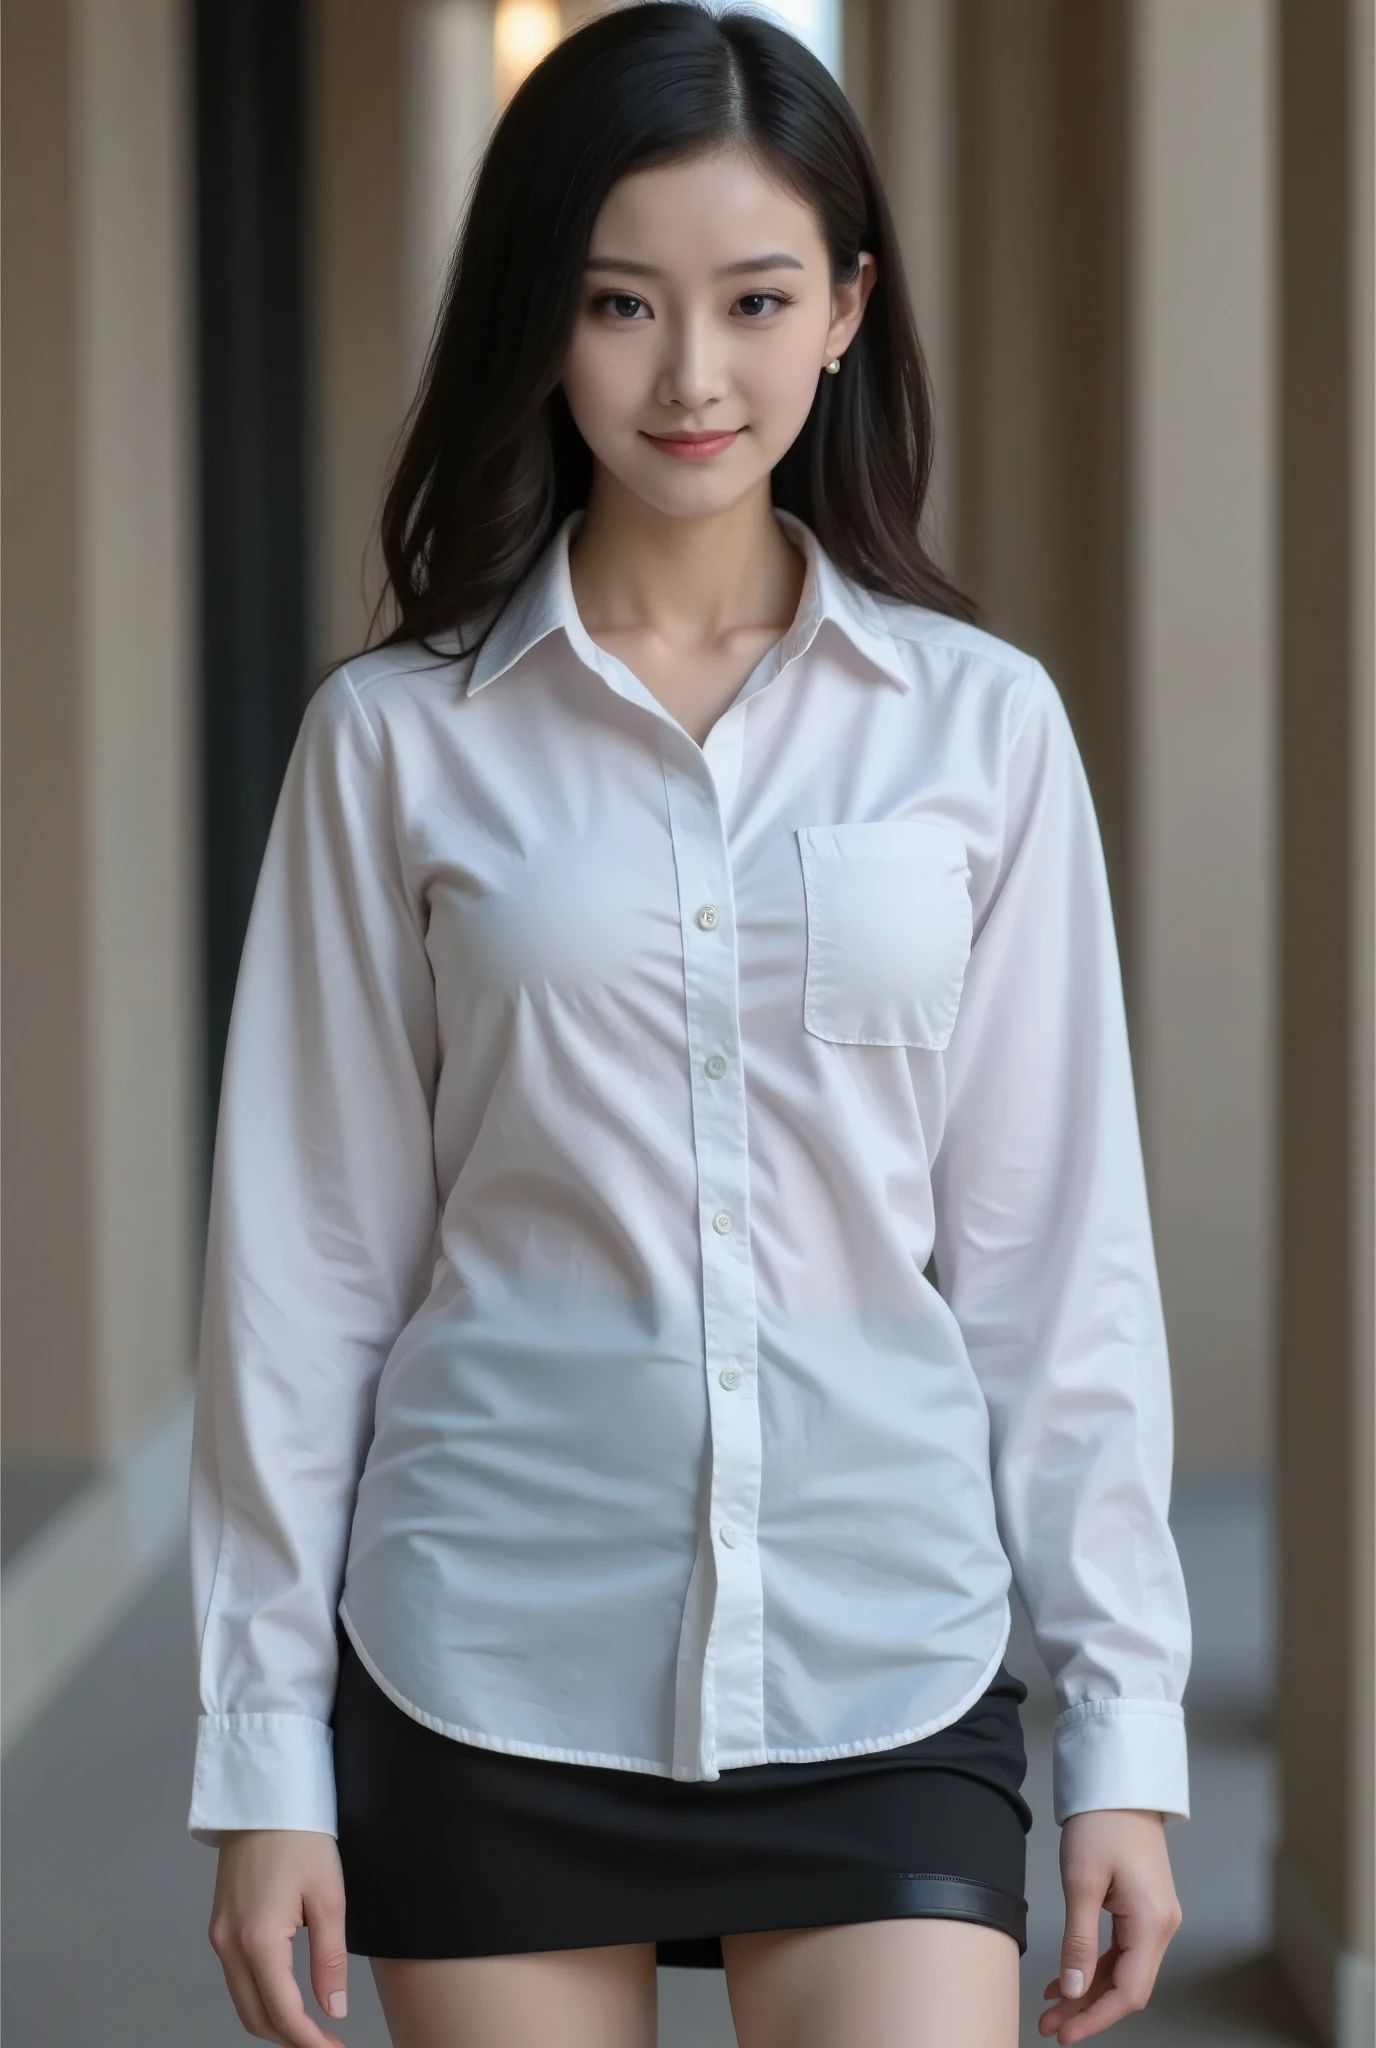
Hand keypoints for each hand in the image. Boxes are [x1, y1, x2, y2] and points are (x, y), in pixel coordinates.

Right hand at [208, 1829, 349, 2046]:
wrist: (264, 1796)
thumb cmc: (301, 1838)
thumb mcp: (329, 1897)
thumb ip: (329, 1960)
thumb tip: (333, 2010)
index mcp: (258, 1940)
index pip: (283, 2013)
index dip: (310, 2041)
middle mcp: (230, 1945)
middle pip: (256, 2018)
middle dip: (291, 2039)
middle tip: (327, 2043)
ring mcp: (219, 1937)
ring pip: (243, 2002)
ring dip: (275, 2022)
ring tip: (312, 2026)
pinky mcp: (219, 1927)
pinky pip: (237, 1980)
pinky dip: (261, 1998)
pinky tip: (287, 1997)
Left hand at [1038, 1809, 1181, 2042]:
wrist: (1118, 1783)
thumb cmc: (1102, 1822)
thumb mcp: (1082, 1882)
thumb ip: (1079, 1941)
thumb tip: (1072, 1989)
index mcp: (1153, 1923)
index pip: (1129, 1992)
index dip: (1097, 2017)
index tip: (1066, 2033)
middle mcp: (1162, 1926)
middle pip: (1126, 1986)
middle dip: (1087, 2008)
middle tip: (1050, 2025)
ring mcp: (1154, 1917)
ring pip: (1122, 1971)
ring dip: (1088, 1990)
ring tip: (1051, 2006)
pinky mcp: (1143, 1908)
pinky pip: (1121, 1951)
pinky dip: (1094, 1967)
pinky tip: (1067, 1977)